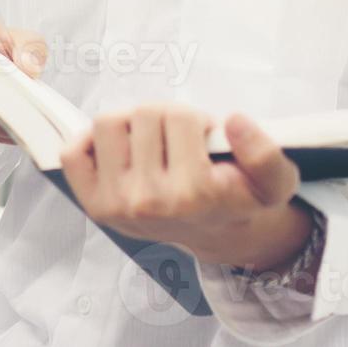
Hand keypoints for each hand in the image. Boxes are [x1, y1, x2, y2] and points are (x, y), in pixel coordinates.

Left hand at [60, 105, 313, 276]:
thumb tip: (234, 123)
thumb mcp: (274, 181)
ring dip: (131, 125)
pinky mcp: (93, 205)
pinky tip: (122, 152)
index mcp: (193, 194)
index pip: (180, 116)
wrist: (214, 232)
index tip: (206, 140)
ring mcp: (116, 204)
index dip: (196, 119)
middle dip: (165, 118)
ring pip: (108, 122)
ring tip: (153, 144)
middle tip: (179, 142)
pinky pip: (73, 152)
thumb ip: (266, 153)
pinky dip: (91, 142)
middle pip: (143, 113)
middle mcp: (149, 202)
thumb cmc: (238, 198)